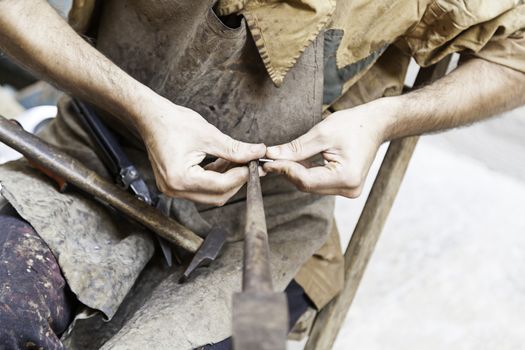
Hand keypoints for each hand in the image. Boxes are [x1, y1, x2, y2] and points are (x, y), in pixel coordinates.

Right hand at [137, 97, 265, 205]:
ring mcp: (173, 189)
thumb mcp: (209, 135)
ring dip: (227, 180)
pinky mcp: (175, 185)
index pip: (221, 186)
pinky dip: (216, 178)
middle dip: (236, 181)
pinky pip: (202, 188)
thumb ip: (235, 149)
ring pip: (211, 194)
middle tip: (250, 164)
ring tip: (238, 160)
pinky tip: (223, 162)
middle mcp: (175, 189)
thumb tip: (258, 152)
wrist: (151, 117)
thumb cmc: (173, 123)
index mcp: (181, 179)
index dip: (241, 176)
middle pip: (217, 196)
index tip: (255, 164)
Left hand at [263, 99, 392, 197]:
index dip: (284, 170)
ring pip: (311, 185)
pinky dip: (306, 172)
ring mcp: (349, 190)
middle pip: (307, 185)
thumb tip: (271, 155)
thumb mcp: (322, 133)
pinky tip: (297, 161)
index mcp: (346, 177)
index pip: (305, 180)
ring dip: (295, 172)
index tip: (267, 161)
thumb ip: (296, 148)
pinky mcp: (345, 186)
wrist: (376, 124)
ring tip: (281, 158)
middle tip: (270, 158)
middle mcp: (349, 189)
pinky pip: (318, 182)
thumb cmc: (354, 124)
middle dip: (287, 171)